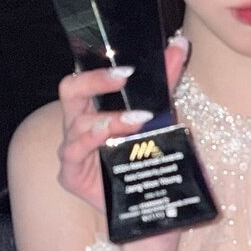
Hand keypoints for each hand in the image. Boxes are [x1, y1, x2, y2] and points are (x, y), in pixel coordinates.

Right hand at [56, 37, 190, 213]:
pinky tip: (108, 139)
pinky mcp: (71, 175)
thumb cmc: (147, 158)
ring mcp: (72, 150)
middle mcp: (78, 124)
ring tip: (138, 120)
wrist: (149, 206)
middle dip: (96, 81)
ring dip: (110, 119)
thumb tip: (180, 44)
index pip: (86, 77)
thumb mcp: (160, 115)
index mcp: (93, 107)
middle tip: (125, 78)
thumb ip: (166, 81)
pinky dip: (91, 141)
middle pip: (70, 90)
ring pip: (77, 123)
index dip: (101, 67)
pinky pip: (73, 152)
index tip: (130, 66)